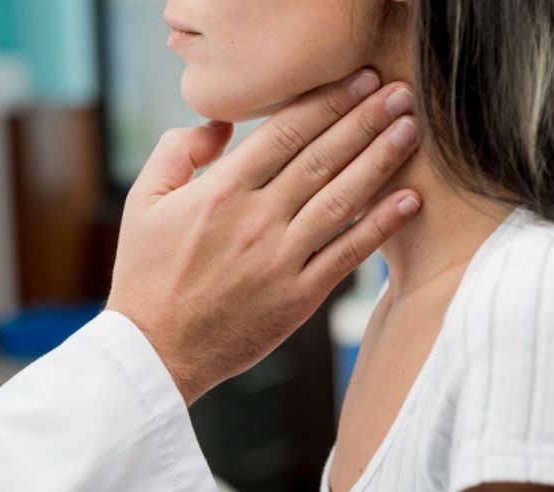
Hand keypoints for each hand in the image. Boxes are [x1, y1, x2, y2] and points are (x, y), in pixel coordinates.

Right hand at [107, 69, 421, 403]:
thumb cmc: (146, 274)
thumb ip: (177, 151)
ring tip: (410, 130)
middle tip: (399, 92)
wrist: (155, 350)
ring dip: (381, 160)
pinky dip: (381, 226)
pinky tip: (408, 200)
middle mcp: (257, 220)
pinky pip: (347, 255)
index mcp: (220, 192)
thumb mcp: (143, 201)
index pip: (285, 132)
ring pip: (343, 199)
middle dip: (365, 119)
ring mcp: (281, 260)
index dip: (328, 101)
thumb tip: (219, 124)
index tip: (358, 79)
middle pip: (323, 157)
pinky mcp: (298, 298)